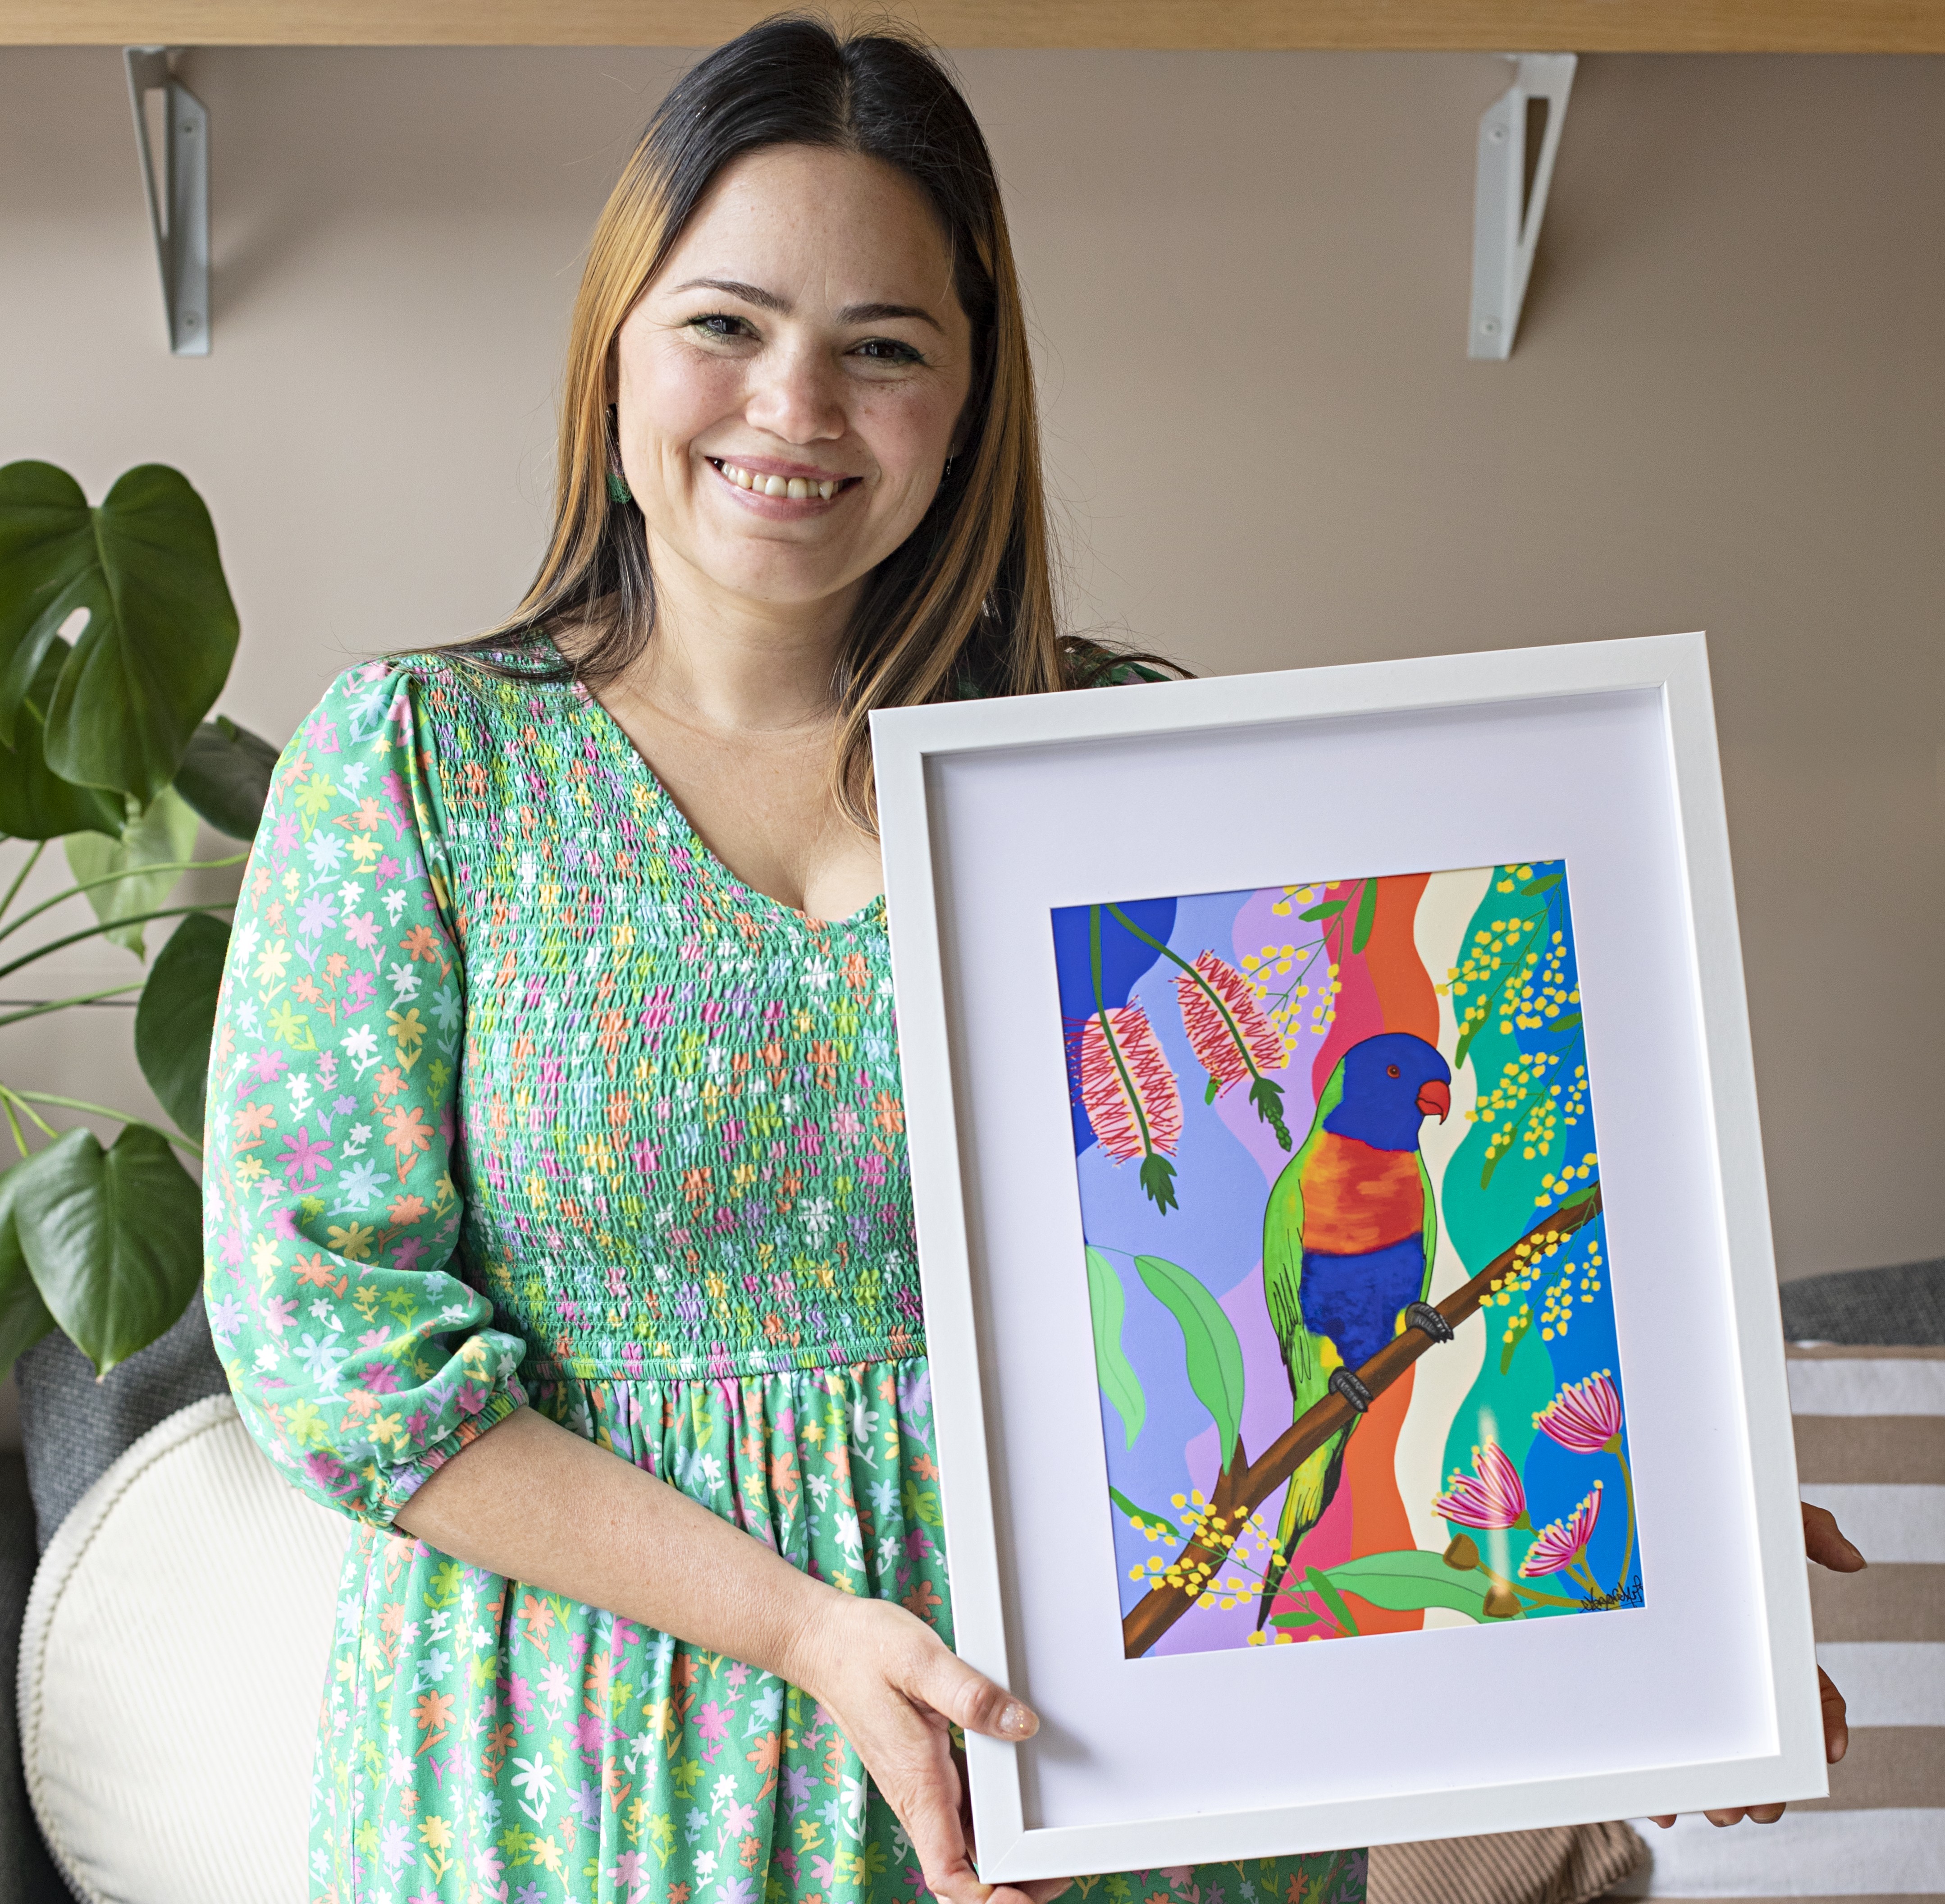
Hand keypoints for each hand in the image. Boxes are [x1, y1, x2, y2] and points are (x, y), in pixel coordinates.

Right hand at [790, 1592, 1073, 1903]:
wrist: (824, 1641)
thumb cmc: (863, 1650)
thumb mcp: (921, 1660)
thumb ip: (970, 1695)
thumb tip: (1021, 1725)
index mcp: (917, 1783)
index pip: (948, 1874)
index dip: (986, 1901)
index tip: (1023, 1896)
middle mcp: (920, 1796)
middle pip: (966, 1872)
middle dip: (1011, 1886)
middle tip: (1060, 1873)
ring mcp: (923, 1787)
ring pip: (967, 1846)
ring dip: (1006, 1861)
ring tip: (1054, 1854)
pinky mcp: (927, 1770)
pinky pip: (964, 1812)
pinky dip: (996, 1823)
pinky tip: (1025, 1806)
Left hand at [1648, 1502, 1861, 1827]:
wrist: (1615, 1515)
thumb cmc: (1697, 1515)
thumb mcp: (1749, 1519)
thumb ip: (1803, 1528)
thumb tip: (1853, 1560)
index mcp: (1761, 1650)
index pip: (1811, 1699)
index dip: (1826, 1727)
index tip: (1828, 1748)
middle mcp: (1727, 1681)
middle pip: (1763, 1748)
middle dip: (1769, 1785)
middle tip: (1760, 1803)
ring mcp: (1684, 1698)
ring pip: (1714, 1763)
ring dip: (1720, 1796)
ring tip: (1717, 1809)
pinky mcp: (1640, 1710)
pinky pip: (1656, 1760)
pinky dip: (1662, 1790)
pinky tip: (1660, 1806)